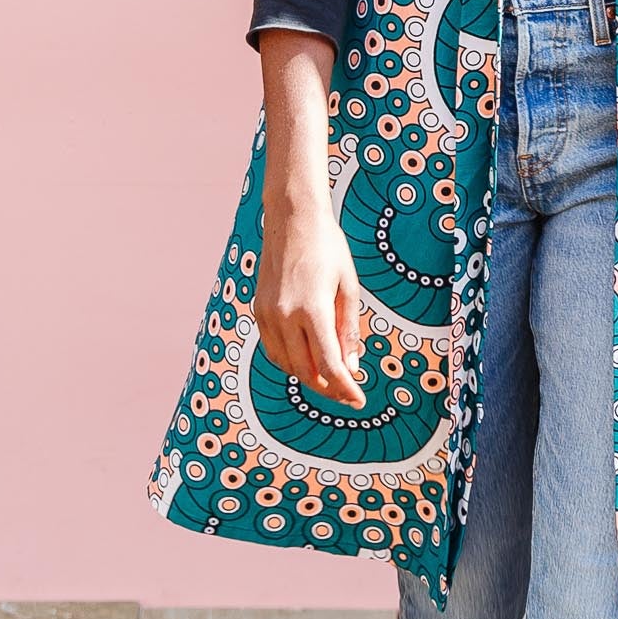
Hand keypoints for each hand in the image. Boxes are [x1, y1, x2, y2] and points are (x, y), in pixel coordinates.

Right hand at [253, 199, 366, 406]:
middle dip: (328, 388)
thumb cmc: (328, 248)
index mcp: (313, 310)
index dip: (345, 388)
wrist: (293, 218)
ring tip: (331, 377)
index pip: (330, 365)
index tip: (359, 400)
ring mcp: (267, 314)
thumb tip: (352, 368)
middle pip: (306, 372)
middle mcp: (285, 316)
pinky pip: (272, 349)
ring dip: (308, 377)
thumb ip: (348, 330)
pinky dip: (290, 361)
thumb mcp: (349, 287)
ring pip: (286, 364)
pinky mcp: (258, 310)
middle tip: (348, 393)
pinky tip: (307, 359)